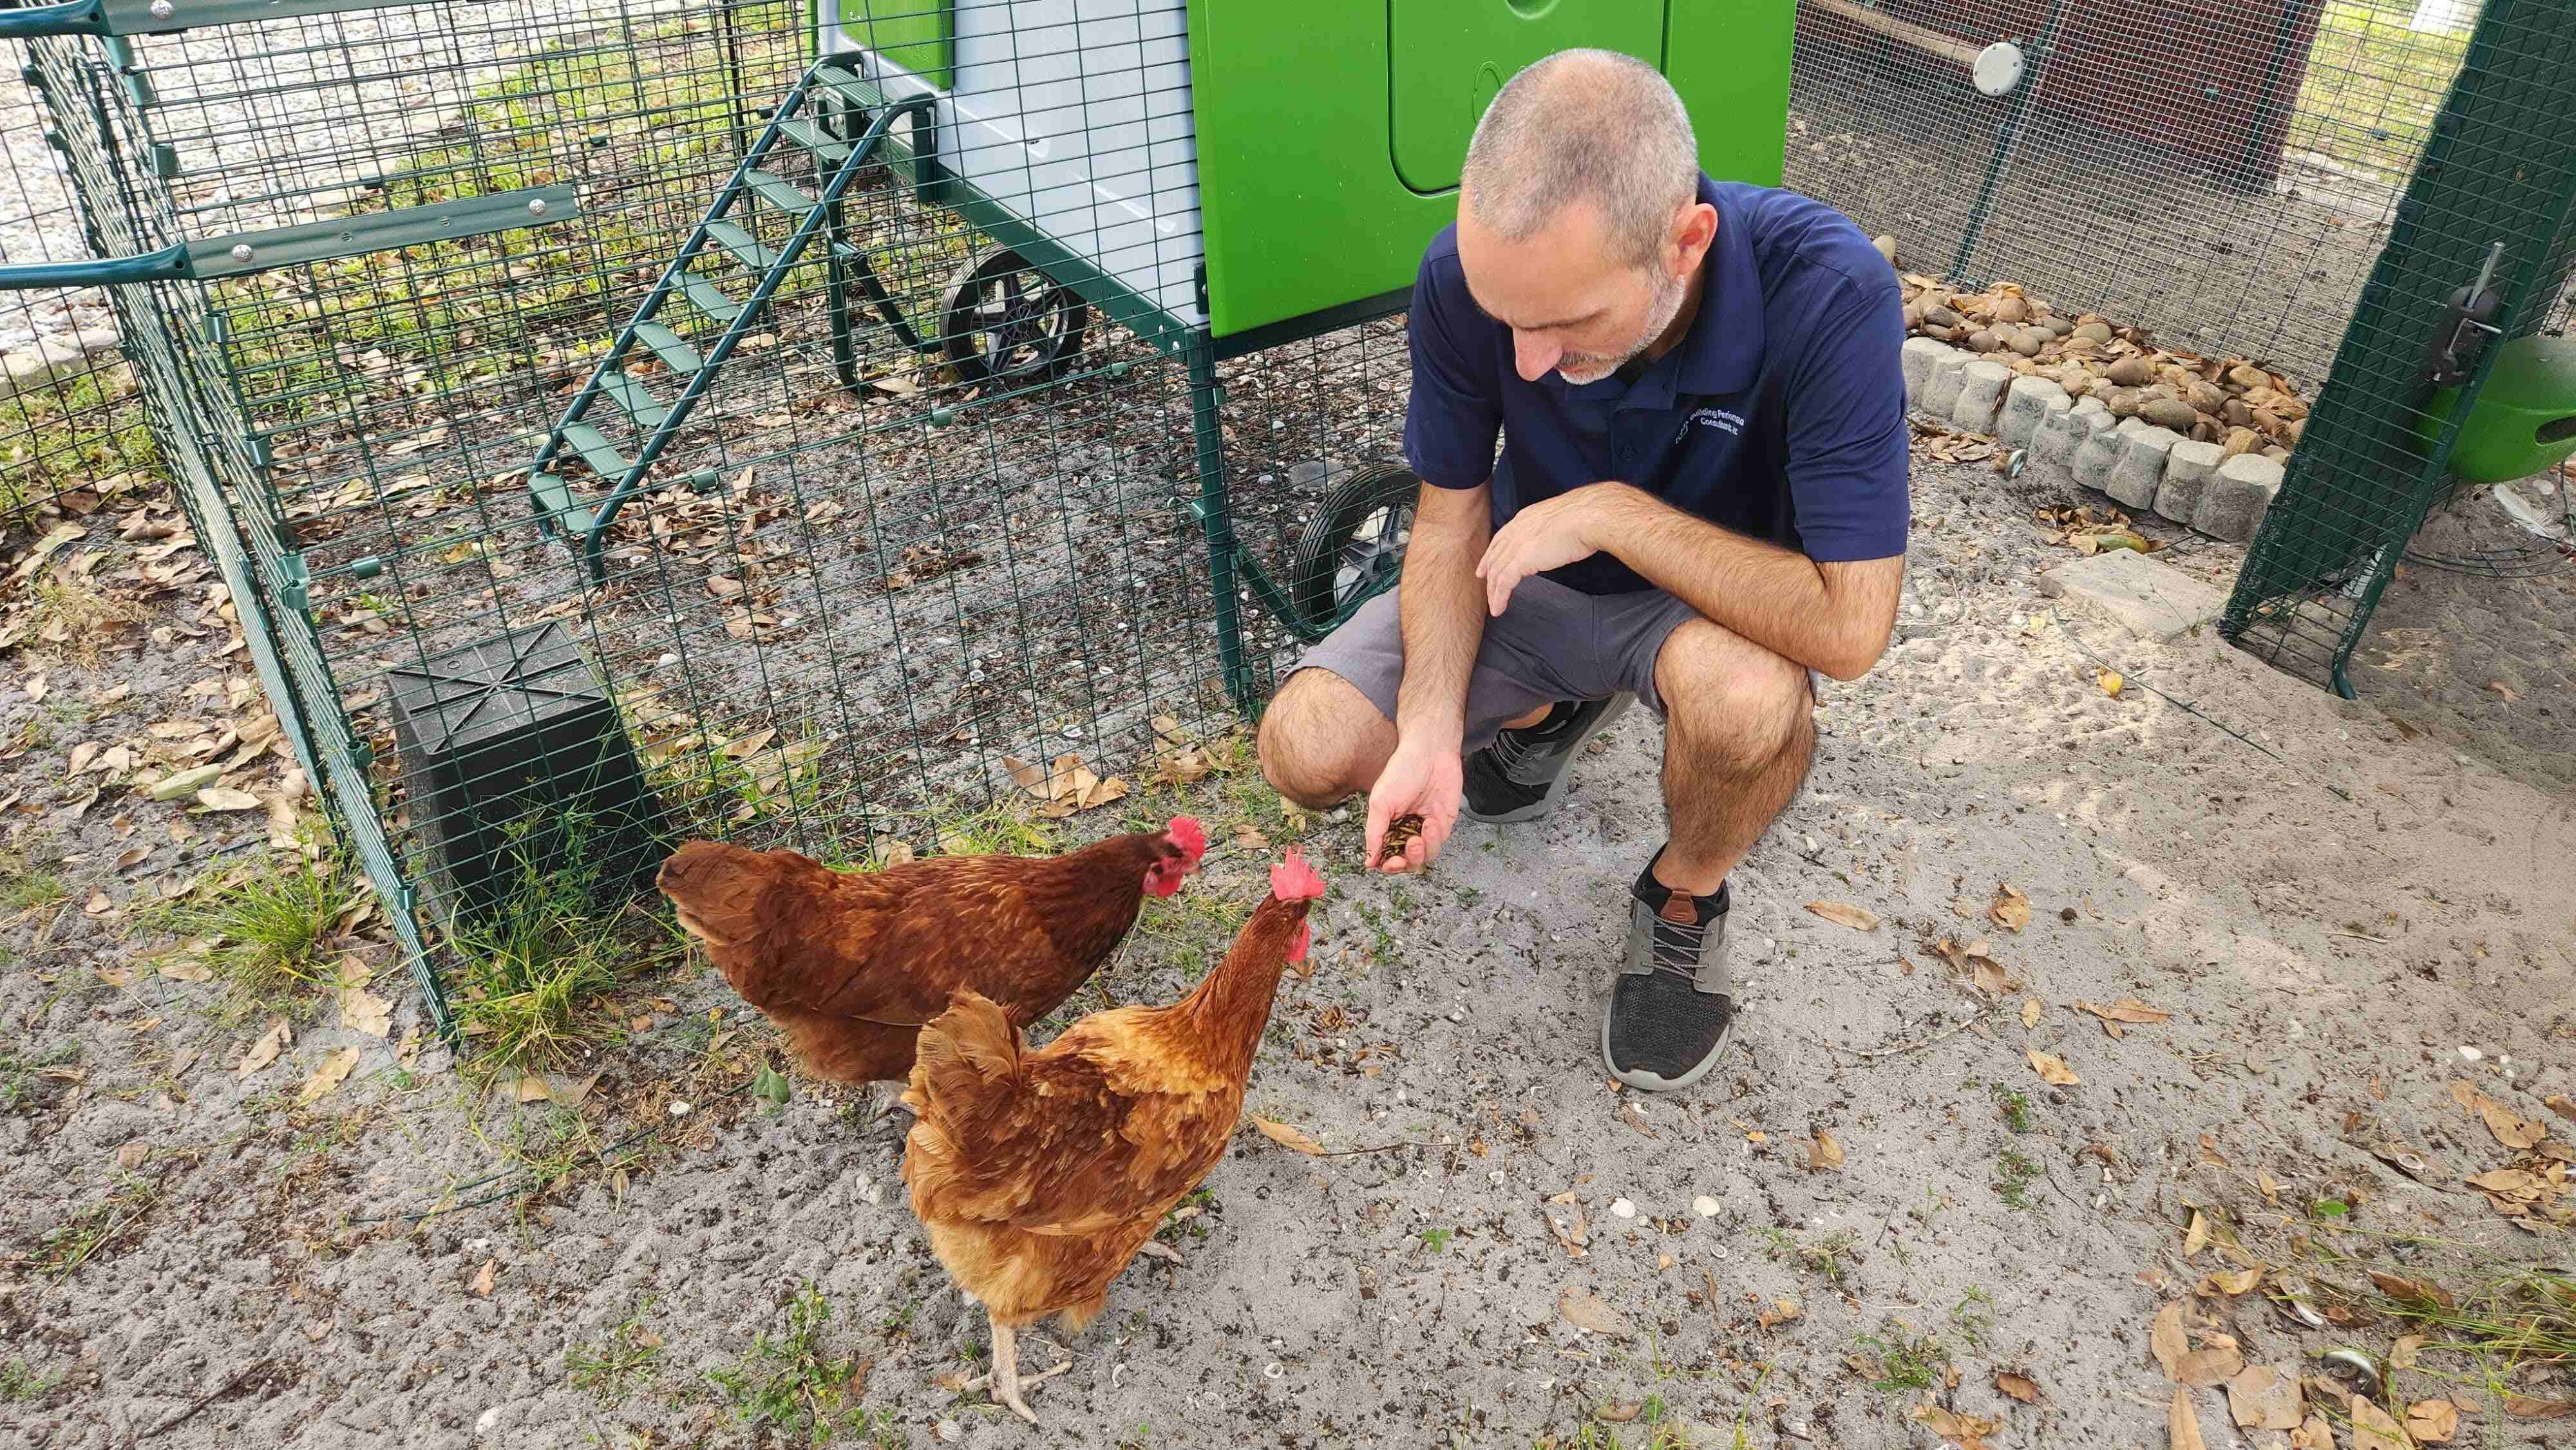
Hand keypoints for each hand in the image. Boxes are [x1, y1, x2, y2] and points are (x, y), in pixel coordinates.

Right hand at [1362, 734, 1462, 874]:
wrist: (1430, 751)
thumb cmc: (1402, 770)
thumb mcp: (1380, 802)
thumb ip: (1374, 833)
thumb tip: (1368, 861)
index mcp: (1388, 827)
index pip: (1388, 857)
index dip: (1390, 865)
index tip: (1391, 862)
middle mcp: (1407, 829)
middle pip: (1410, 861)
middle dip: (1410, 858)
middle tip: (1410, 847)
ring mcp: (1427, 826)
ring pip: (1428, 854)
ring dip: (1427, 845)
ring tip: (1426, 826)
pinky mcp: (1445, 821)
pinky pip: (1442, 838)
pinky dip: (1438, 830)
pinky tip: (1433, 812)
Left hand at [1473, 485, 1629, 616]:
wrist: (1588, 518)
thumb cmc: (1585, 518)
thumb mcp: (1561, 520)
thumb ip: (1551, 530)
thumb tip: (1556, 538)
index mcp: (1525, 518)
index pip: (1501, 538)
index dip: (1492, 553)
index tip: (1487, 565)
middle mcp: (1517, 530)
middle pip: (1495, 556)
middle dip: (1487, 572)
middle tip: (1484, 585)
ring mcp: (1517, 545)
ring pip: (1496, 572)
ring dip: (1493, 592)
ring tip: (1494, 606)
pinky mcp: (1521, 560)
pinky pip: (1503, 583)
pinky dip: (1499, 597)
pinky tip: (1499, 608)